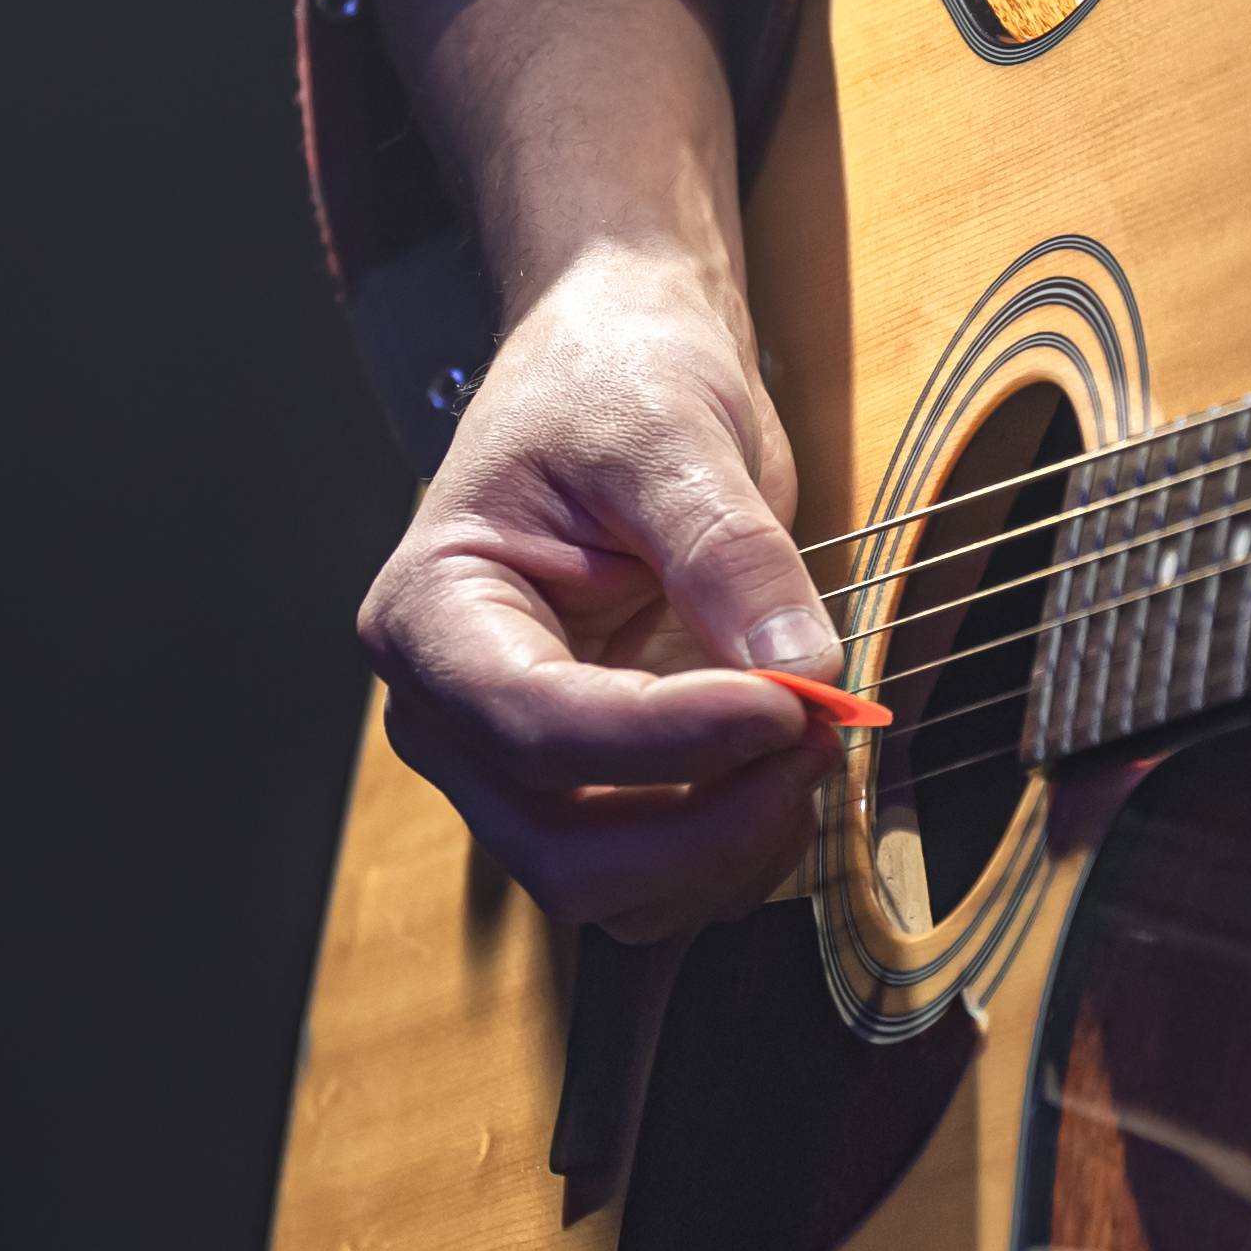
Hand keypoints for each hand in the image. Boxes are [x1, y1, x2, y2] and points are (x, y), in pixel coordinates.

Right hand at [353, 243, 840, 940]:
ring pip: (611, 890)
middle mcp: (454, 715)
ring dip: (727, 851)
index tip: (789, 706)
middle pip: (560, 850)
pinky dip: (734, 852)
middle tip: (819, 735)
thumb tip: (802, 671)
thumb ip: (728, 554)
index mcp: (431, 615)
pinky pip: (656, 879)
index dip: (669, 739)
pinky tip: (788, 767)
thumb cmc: (614, 377)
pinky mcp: (592, 784)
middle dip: (702, 825)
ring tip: (814, 738)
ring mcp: (520, 764)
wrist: (621, 359)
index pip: (535, 723)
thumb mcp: (670, 434)